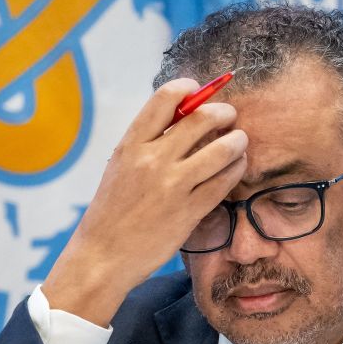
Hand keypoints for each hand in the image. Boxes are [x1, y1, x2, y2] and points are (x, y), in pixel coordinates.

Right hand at [42, 79, 247, 326]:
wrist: (103, 256)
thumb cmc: (112, 211)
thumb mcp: (120, 166)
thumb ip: (148, 142)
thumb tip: (183, 116)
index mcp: (132, 145)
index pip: (166, 98)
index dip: (189, 88)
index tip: (200, 90)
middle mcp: (152, 160)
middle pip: (201, 118)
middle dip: (223, 112)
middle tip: (229, 116)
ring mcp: (173, 185)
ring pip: (222, 148)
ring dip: (238, 140)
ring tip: (239, 141)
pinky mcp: (189, 211)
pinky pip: (225, 181)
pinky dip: (237, 168)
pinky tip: (237, 166)